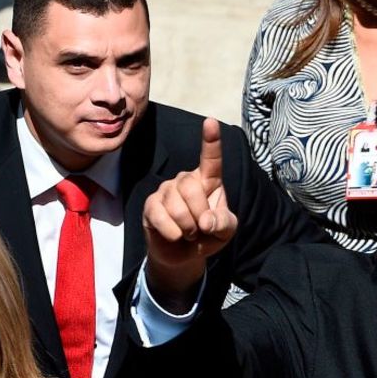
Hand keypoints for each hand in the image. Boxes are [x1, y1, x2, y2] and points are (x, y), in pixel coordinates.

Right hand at [143, 118, 237, 310]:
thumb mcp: (225, 231)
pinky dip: (173, 232)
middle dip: (200, 213)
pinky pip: (160, 217)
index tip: (211, 122)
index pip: (211, 159)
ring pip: (176, 205)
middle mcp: (185, 180)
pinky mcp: (150, 205)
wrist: (185, 255)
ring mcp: (165, 191)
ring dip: (188, 227)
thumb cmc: (208, 236)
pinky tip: (176, 236)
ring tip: (190, 233)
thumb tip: (207, 220)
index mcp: (208, 181)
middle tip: (202, 229)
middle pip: (191, 188)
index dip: (211, 141)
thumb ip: (224, 223)